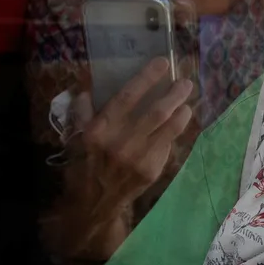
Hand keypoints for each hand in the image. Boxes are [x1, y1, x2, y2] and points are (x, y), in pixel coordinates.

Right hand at [78, 58, 194, 193]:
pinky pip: (168, 144)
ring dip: (181, 111)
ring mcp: (138, 157)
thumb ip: (82, 111)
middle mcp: (120, 142)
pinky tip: (179, 122)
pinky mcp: (151, 170)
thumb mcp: (76, 136)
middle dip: (174, 93)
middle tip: (185, 82)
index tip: (163, 63)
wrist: (95, 201)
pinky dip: (175, 130)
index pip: (127, 97)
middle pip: (156, 111)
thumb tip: (88, 88)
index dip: (147, 78)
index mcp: (100, 129)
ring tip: (187, 101)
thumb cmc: (85, 163)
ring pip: (168, 127)